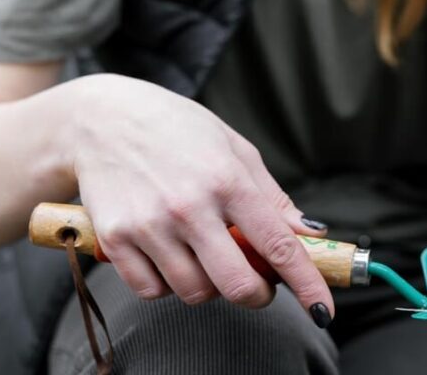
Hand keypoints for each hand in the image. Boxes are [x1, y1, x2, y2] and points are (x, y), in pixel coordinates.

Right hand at [68, 74, 333, 324]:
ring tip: (204, 254)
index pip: (279, 245)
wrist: (102, 119)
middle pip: (237, 285)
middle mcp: (189, 206)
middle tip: (258, 282)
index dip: (307, 283)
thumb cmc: (177, 129)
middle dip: (257, 294)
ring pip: (194, 293)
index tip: (323, 308)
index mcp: (228, 179)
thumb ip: (272, 196)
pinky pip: (151, 291)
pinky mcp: (114, 240)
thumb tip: (308, 233)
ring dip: (209, 285)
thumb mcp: (235, 148)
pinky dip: (166, 284)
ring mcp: (149, 225)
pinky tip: (168, 254)